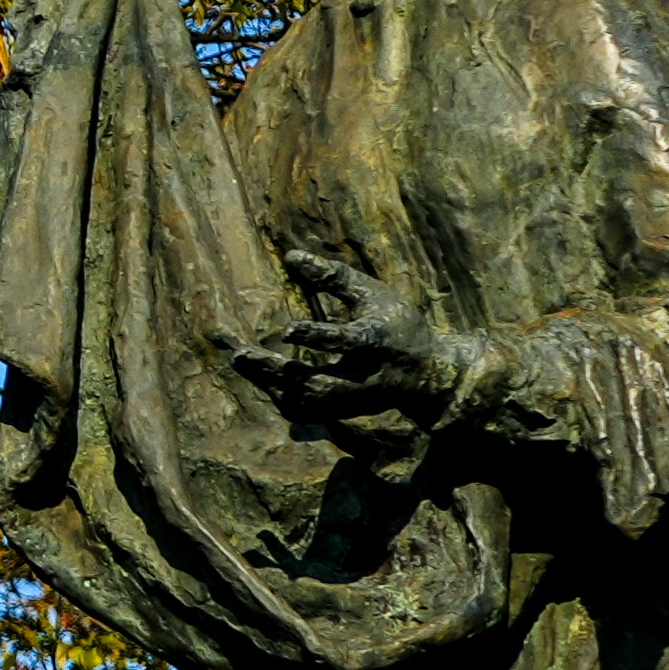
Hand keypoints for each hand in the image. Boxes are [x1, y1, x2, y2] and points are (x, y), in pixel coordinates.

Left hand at [246, 246, 482, 477]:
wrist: (427, 375)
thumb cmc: (396, 325)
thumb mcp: (372, 294)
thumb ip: (332, 276)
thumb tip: (290, 256)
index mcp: (379, 342)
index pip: (348, 341)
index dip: (318, 336)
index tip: (287, 330)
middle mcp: (366, 377)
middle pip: (319, 384)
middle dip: (278, 372)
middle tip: (241, 355)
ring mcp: (354, 400)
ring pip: (307, 402)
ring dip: (271, 383)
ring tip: (241, 359)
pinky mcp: (343, 413)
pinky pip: (304, 410)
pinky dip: (278, 393)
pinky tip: (258, 374)